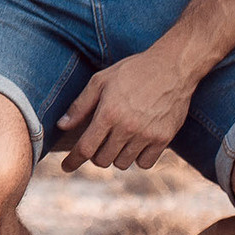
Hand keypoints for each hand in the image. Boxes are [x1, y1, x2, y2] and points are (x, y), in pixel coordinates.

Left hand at [55, 47, 198, 171]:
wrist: (172, 67)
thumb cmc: (132, 71)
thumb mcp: (100, 80)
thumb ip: (80, 105)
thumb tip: (62, 126)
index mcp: (108, 113)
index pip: (86, 148)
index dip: (73, 160)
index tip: (65, 167)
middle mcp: (127, 127)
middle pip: (102, 160)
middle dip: (95, 155)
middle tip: (98, 142)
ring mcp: (147, 135)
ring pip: (122, 163)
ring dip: (115, 156)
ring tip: (118, 139)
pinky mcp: (164, 139)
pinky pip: (145, 163)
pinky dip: (137, 158)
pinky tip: (136, 143)